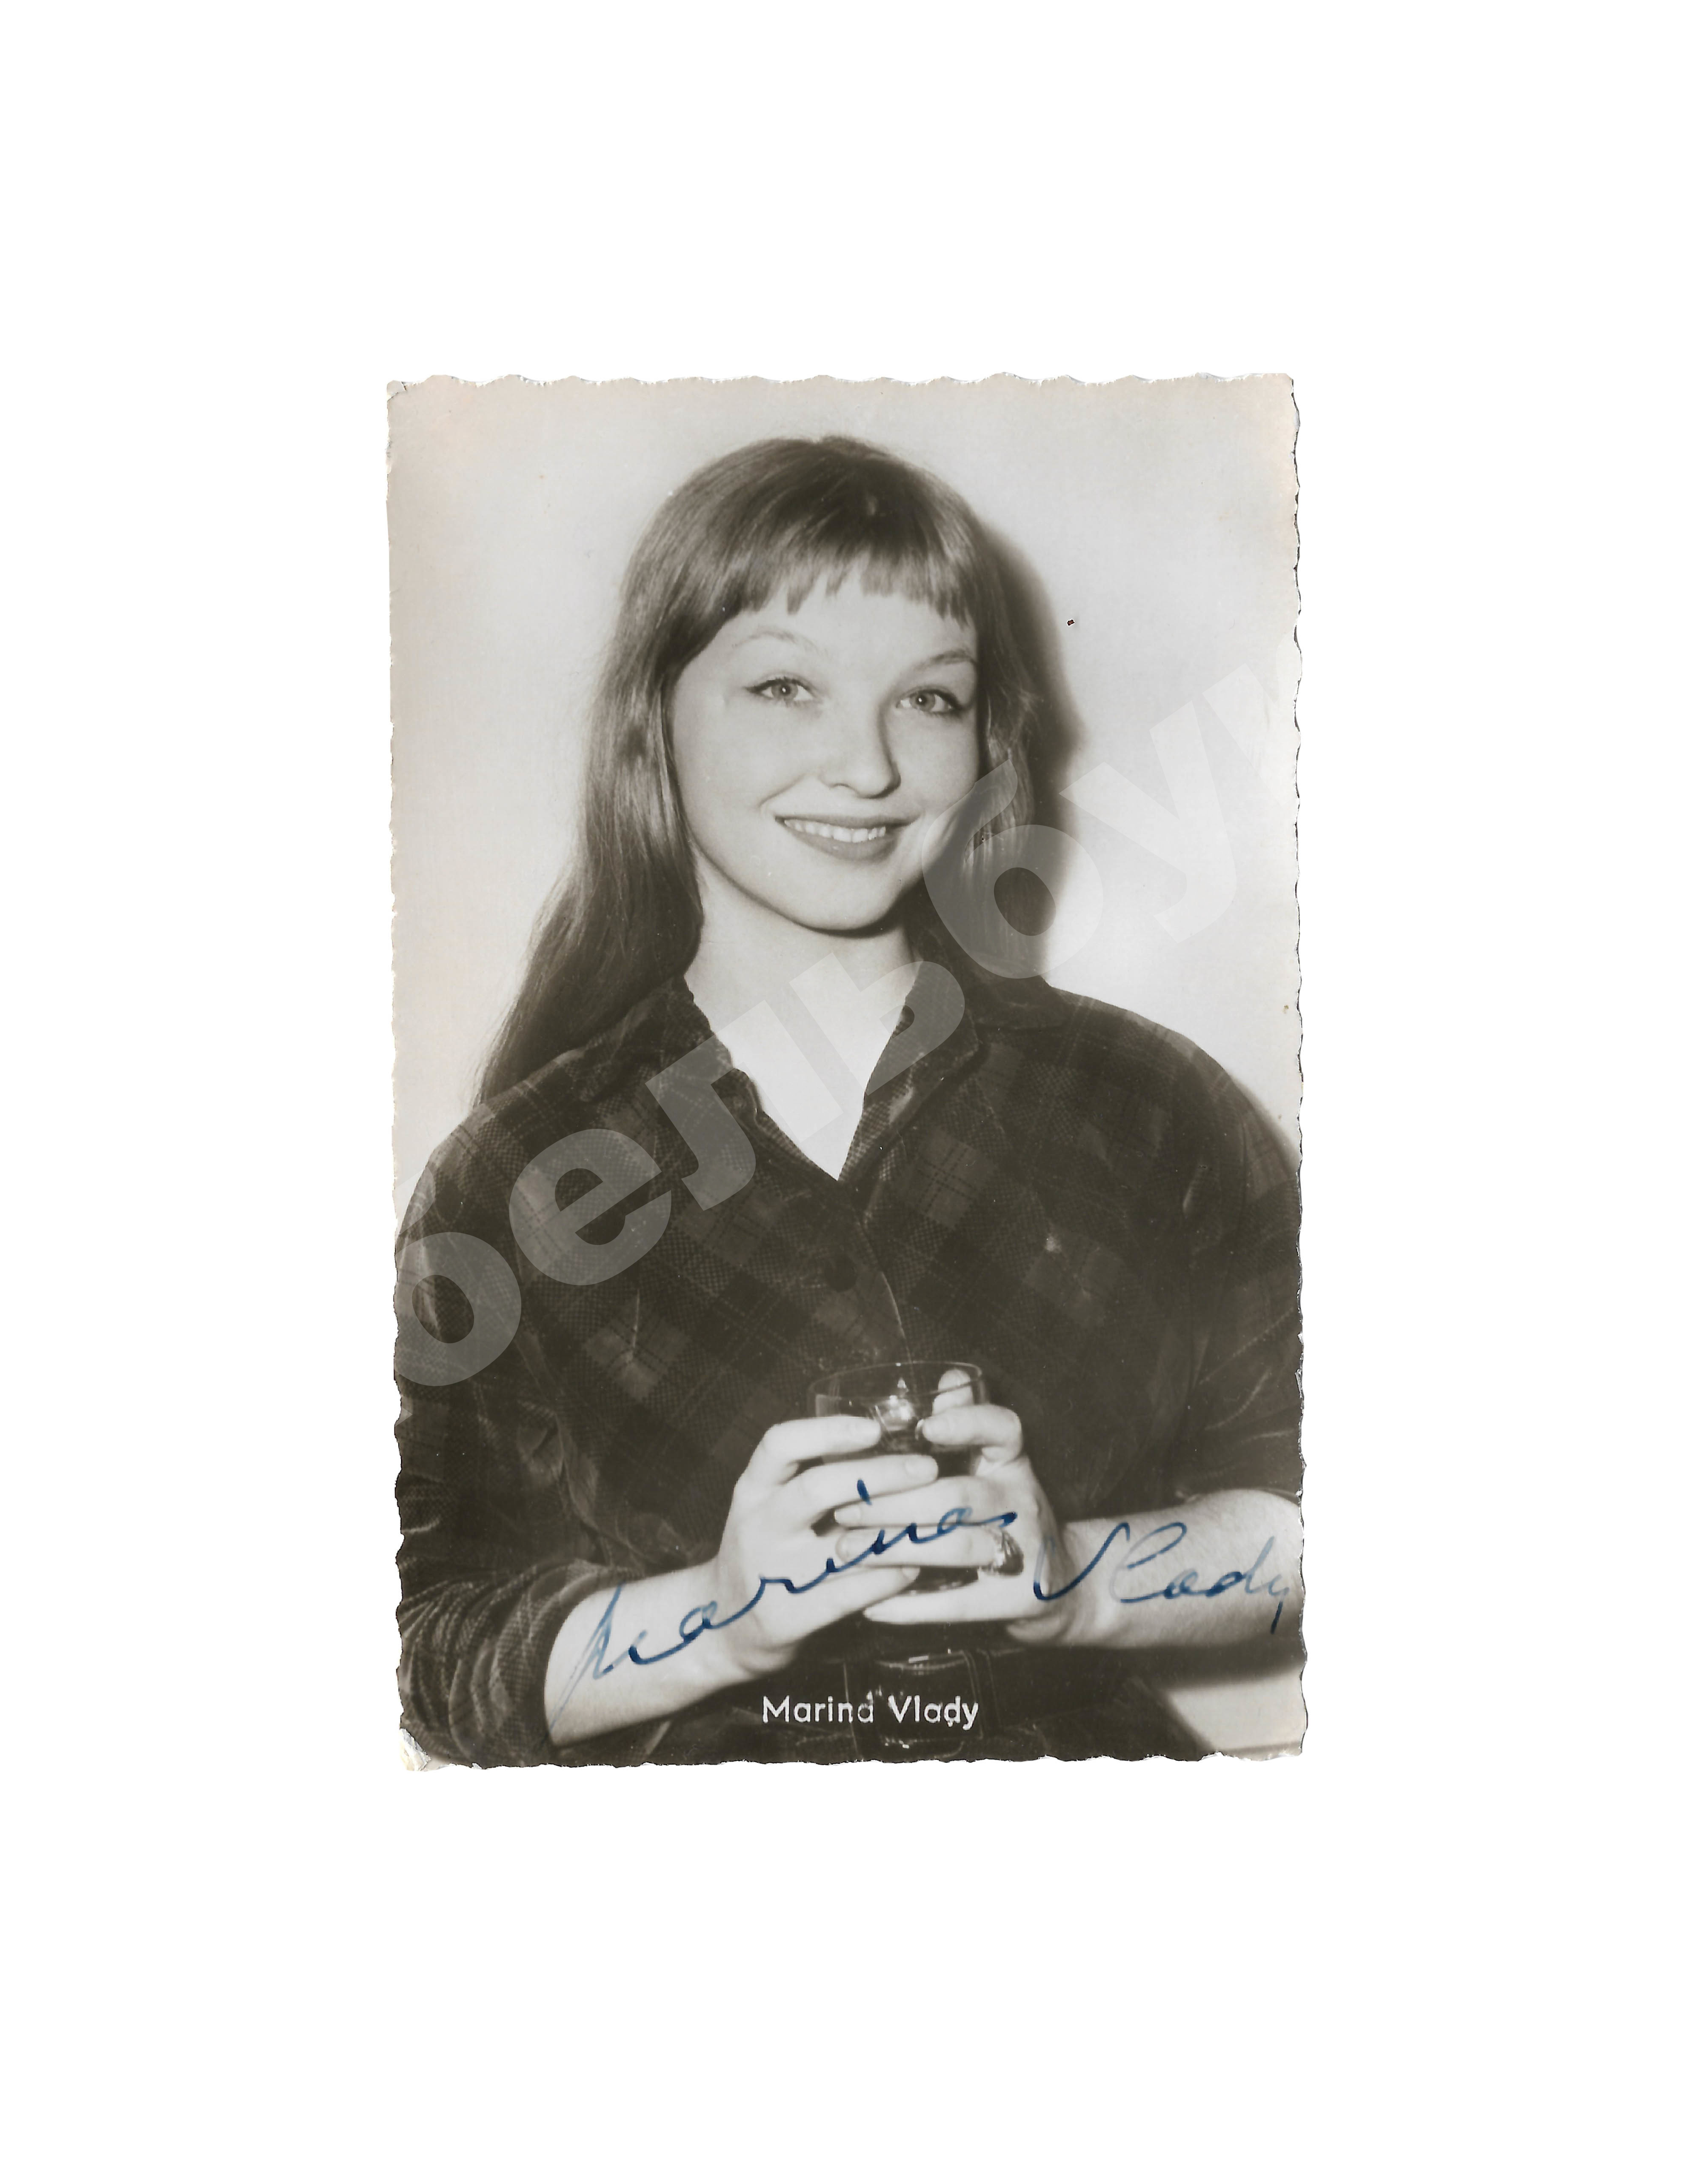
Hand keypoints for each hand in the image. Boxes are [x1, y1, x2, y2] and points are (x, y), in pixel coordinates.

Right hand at [707, 1416, 932, 1678]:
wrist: (723, 1626)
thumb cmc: (766, 1551)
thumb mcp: (770, 1506)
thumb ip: (813, 1476)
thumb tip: (886, 1439)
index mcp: (752, 1490)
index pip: (779, 1444)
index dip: (828, 1431)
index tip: (874, 1427)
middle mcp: (757, 1526)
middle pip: (816, 1489)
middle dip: (878, 1475)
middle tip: (927, 1469)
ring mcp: (770, 1574)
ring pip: (841, 1546)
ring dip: (895, 1529)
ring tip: (936, 1516)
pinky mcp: (789, 1618)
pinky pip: (849, 1594)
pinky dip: (888, 1577)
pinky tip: (914, 1565)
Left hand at [829, 1401, 1090, 1645]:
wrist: (1065, 1585)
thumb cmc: (1010, 1516)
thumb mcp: (999, 1469)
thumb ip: (971, 1426)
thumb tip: (948, 1376)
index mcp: (1014, 1465)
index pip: (1003, 1429)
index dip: (967, 1423)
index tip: (925, 1427)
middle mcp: (1024, 1502)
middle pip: (958, 1496)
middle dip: (894, 1502)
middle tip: (842, 1508)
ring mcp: (1025, 1552)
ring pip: (955, 1546)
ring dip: (894, 1549)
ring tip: (845, 1551)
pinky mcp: (1018, 1600)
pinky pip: (959, 1604)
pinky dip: (911, 1606)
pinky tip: (871, 1604)